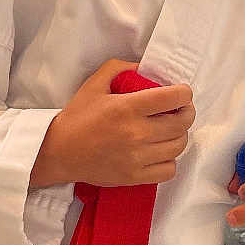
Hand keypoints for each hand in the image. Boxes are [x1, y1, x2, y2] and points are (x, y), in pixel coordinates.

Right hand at [37, 58, 195, 188]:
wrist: (58, 152)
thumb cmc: (77, 117)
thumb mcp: (94, 83)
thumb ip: (120, 69)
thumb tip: (145, 68)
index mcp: (127, 108)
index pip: (174, 98)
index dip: (184, 93)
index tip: (181, 93)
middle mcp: (136, 133)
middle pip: (182, 123)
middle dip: (186, 112)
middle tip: (180, 110)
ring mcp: (137, 158)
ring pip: (178, 146)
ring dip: (179, 135)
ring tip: (170, 130)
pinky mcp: (134, 177)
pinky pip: (169, 170)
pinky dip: (169, 160)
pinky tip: (160, 152)